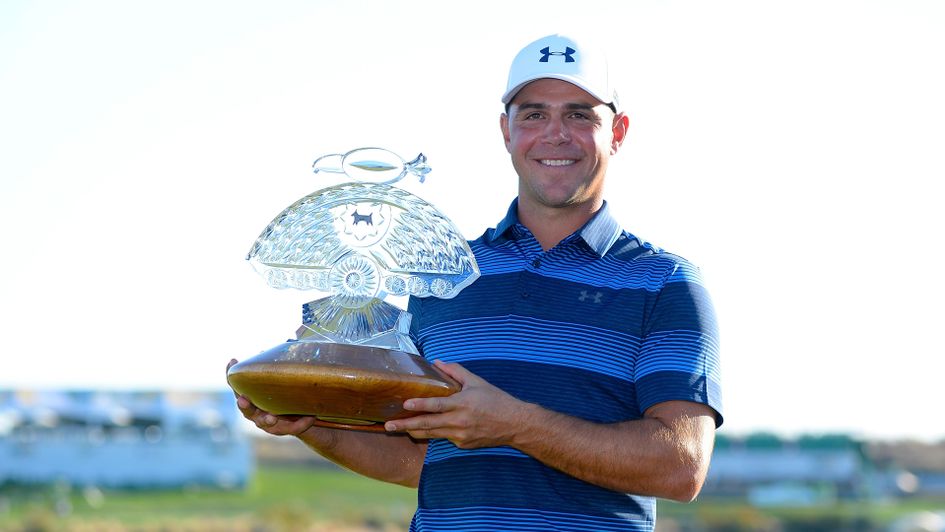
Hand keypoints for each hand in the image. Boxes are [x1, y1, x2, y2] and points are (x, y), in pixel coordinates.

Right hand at [226, 359, 317, 436]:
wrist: (298, 414)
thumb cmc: (282, 392)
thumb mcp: (277, 377)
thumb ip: (272, 366)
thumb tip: (265, 351)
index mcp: (250, 397)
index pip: (237, 385)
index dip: (231, 373)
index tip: (233, 361)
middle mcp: (255, 411)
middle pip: (246, 409)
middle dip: (244, 405)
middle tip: (242, 399)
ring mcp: (268, 423)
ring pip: (265, 422)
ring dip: (267, 420)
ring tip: (271, 418)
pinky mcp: (284, 430)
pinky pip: (292, 428)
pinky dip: (301, 423)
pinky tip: (311, 418)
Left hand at [384, 360, 530, 448]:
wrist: (515, 424)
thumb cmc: (496, 400)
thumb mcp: (477, 382)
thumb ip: (455, 371)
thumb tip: (437, 363)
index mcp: (462, 404)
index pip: (436, 405)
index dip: (420, 405)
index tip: (405, 404)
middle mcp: (459, 422)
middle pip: (427, 425)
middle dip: (405, 425)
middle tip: (389, 424)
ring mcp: (460, 436)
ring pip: (431, 434)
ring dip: (413, 431)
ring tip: (398, 428)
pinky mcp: (462, 444)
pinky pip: (443, 438)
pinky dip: (433, 433)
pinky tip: (423, 430)